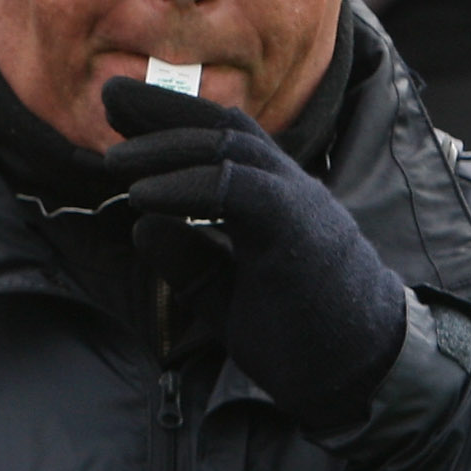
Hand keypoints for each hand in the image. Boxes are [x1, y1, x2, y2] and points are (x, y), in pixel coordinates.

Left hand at [100, 78, 407, 429]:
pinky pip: (236, 189)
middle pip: (225, 127)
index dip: (172, 120)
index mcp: (276, 199)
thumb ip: (189, 259)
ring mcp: (298, 203)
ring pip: (230, 148)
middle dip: (164, 110)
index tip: (120, 114)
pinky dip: (185, 186)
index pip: (225, 138)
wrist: (361, 375)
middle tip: (109, 95)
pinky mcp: (297, 228)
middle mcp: (289, 188)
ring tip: (113, 159)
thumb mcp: (226, 294)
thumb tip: (140, 225)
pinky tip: (141, 195)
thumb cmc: (301, 335)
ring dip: (166, 146)